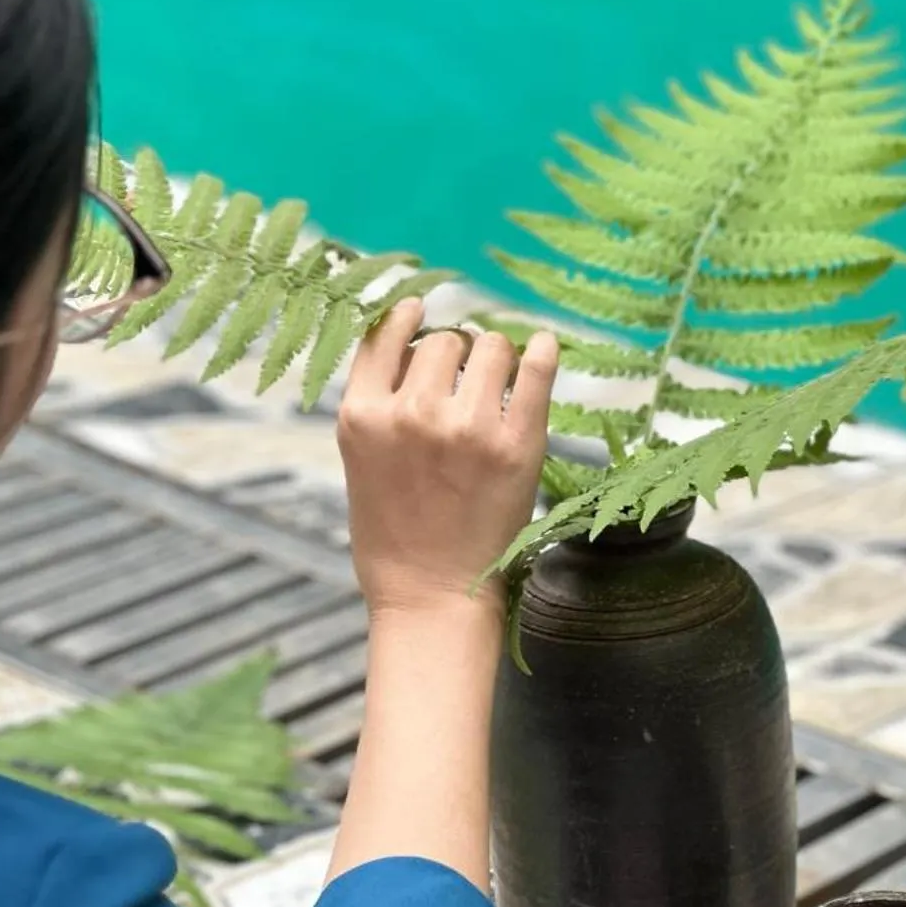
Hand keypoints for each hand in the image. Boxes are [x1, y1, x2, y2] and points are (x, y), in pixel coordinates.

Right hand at [337, 300, 557, 621]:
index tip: (422, 311)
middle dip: (457, 352)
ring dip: (496, 356)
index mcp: (362, 415)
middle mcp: (410, 413)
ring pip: (489, 346)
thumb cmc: (393, 533)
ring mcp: (465, 427)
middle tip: (467, 378)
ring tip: (497, 383)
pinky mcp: (516, 445)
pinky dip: (542, 353)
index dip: (409, 319)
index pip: (387, 334)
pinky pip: (535, 371)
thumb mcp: (361, 459)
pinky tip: (544, 347)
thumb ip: (380, 401)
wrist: (430, 596)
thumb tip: (417, 339)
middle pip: (444, 341)